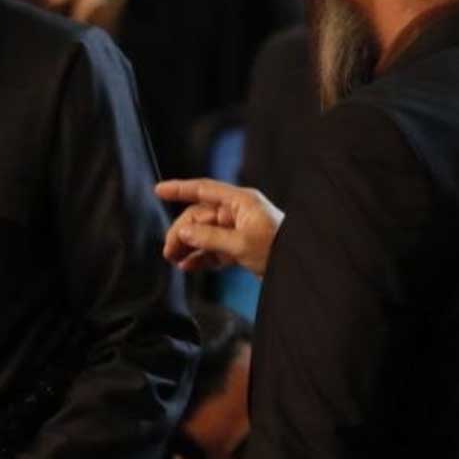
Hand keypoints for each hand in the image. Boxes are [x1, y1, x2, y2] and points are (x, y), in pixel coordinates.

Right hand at [157, 179, 284, 277]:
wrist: (299, 269)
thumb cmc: (278, 249)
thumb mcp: (241, 244)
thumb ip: (209, 237)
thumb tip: (183, 232)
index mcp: (240, 202)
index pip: (204, 190)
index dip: (180, 189)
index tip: (159, 191)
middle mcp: (238, 213)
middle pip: (200, 217)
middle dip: (182, 233)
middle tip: (169, 251)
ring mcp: (238, 230)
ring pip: (204, 234)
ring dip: (188, 247)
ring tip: (175, 260)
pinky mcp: (240, 247)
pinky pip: (214, 249)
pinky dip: (201, 257)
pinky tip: (188, 266)